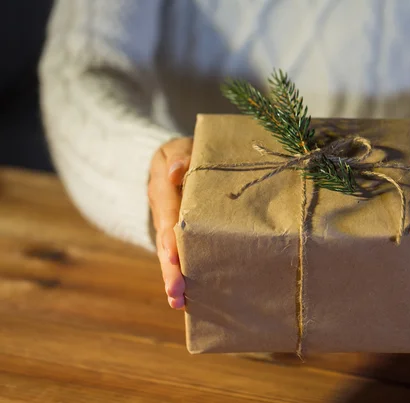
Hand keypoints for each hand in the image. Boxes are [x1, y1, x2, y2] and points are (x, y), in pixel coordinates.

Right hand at [148, 137, 191, 308]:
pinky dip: (180, 273)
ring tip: (177, 302)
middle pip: (164, 241)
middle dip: (170, 267)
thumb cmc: (187, 152)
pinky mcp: (175, 234)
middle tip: (175, 293)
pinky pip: (176, 254)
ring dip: (172, 277)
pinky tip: (187, 298)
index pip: (167, 213)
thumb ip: (180, 155)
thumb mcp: (181, 146)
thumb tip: (176, 171)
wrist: (178, 159)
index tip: (174, 257)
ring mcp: (166, 223)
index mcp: (163, 187)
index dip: (170, 236)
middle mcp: (161, 209)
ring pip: (167, 252)